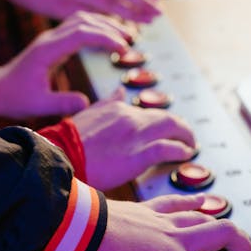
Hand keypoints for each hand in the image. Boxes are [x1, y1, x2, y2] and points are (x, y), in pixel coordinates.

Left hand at [0, 13, 131, 117]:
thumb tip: (88, 103)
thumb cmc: (15, 98)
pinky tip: (109, 39)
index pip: (81, 33)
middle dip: (110, 28)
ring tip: (125, 37)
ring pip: (82, 19)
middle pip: (84, 21)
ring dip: (104, 25)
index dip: (105, 38)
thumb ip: (63, 104)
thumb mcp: (38, 105)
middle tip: (131, 41)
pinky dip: (97, 29)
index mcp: (47, 50)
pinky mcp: (55, 42)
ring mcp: (52, 38)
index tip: (124, 49)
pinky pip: (79, 27)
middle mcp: (50, 39)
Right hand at [71, 87, 196, 188]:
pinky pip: (168, 149)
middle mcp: (131, 118)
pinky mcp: (139, 155)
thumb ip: (107, 103)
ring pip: (173, 128)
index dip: (162, 123)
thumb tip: (120, 91)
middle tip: (188, 138)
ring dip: (186, 137)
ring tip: (190, 147)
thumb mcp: (88, 115)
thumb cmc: (69, 144)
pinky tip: (185, 155)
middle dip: (182, 128)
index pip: (148, 112)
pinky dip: (181, 151)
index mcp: (118, 108)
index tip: (167, 131)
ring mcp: (136, 136)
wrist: (60, 159)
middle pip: (167, 118)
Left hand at [79, 194, 250, 250]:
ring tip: (234, 242)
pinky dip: (198, 204)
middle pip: (228, 237)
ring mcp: (166, 221)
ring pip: (209, 217)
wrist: (76, 231)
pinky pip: (182, 202)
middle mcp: (179, 241)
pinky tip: (204, 204)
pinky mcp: (151, 209)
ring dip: (228, 229)